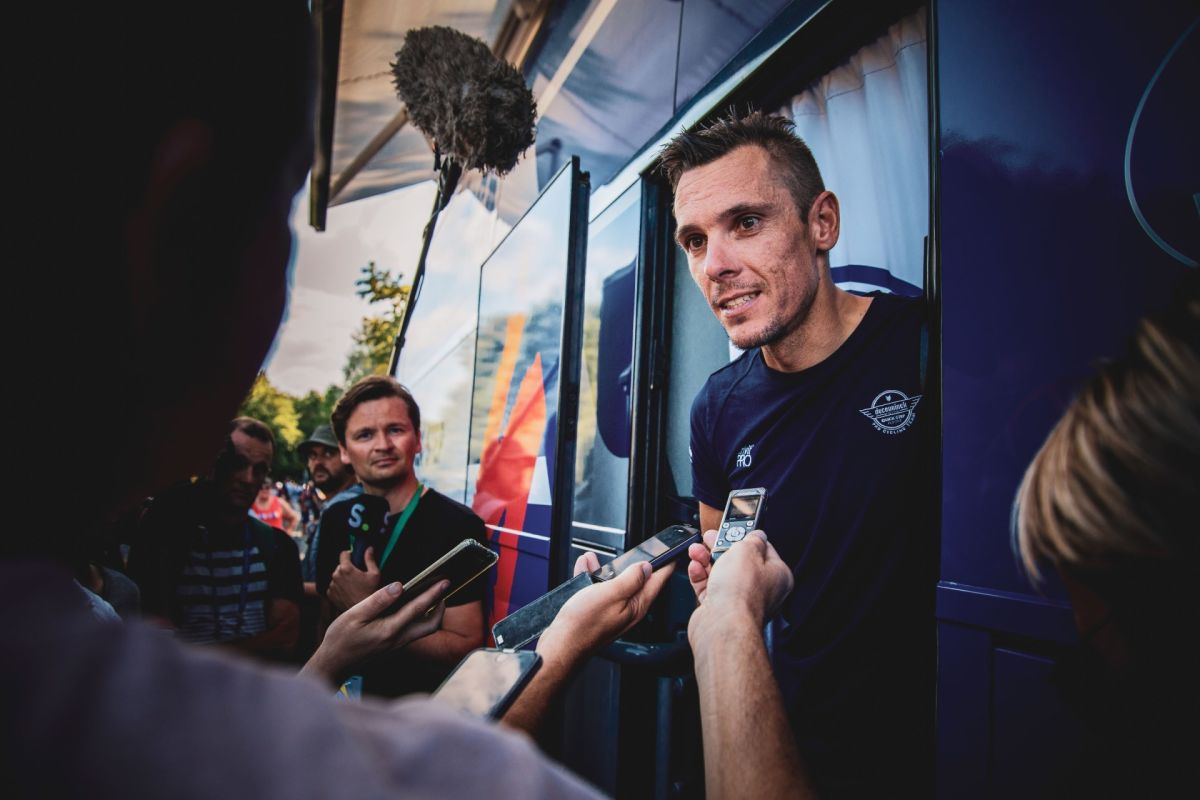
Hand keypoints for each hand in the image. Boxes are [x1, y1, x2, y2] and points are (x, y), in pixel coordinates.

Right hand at [301, 578, 448, 681]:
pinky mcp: (393, 647)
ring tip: (431, 596)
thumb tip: (399, 586)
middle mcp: (398, 640)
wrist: (333, 665)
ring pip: (424, 630)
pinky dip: (420, 619)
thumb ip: (379, 600)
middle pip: (431, 625)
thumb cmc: (341, 639)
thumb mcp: (355, 615)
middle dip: (440, 607)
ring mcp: (397, 645)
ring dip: (432, 614)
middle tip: (442, 590)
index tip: (445, 582)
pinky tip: (412, 608)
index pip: (418, 609)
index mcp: (390, 630)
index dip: (434, 594)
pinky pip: (414, 632)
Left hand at [327, 547, 381, 613]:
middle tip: (358, 575)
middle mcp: (336, 575)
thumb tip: (369, 548)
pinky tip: (349, 591)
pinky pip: (334, 586)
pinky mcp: (330, 594)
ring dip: (343, 578)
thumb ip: (370, 559)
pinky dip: (340, 587)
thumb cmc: (370, 593)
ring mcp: (332, 586)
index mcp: (346, 568)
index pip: (344, 553)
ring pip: (337, 576)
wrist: (364, 612)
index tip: (355, 559)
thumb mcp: (375, 574)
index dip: (350, 554)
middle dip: (348, 567)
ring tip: (354, 585)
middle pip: (340, 565)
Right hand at [536, 553, 674, 665]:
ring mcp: (614, 610)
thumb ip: (631, 579)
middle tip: (630, 551)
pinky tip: (585, 569)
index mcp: (637, 605)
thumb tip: (646, 567)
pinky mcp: (599, 611)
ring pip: (615, 582)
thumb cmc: (584, 624)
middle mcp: (629, 609)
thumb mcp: (611, 594)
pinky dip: (592, 577)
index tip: (671, 551)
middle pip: (638, 579)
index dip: (666, 563)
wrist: (562, 644)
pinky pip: (599, 588)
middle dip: (631, 562)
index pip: (658, 580)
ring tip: (594, 560)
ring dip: (606, 569)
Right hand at [687, 529, 791, 645]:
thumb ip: (751, 538)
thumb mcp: (747, 549)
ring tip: (697, 551)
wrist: (722, 624)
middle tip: (711, 538)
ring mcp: (740, 601)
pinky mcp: (721, 609)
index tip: (735, 530)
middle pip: (740, 562)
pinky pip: (710, 588)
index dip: (748, 538)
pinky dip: (701, 576)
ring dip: (707, 560)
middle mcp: (762, 590)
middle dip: (722, 548)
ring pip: (722, 574)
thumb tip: (755, 534)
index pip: (765, 550)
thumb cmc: (741, 592)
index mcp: (778, 576)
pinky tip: (695, 567)